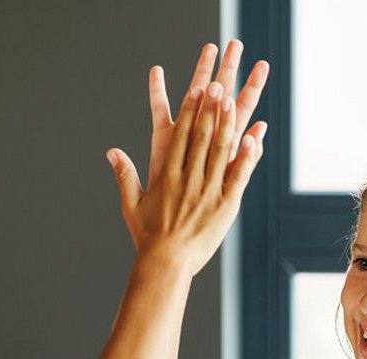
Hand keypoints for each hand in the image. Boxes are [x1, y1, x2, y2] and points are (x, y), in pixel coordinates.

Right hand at [108, 41, 266, 270]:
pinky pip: (237, 177)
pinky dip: (246, 157)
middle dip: (209, 109)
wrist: (165, 265)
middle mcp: (188, 179)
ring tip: (234, 100)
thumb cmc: (148, 238)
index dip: (190, 111)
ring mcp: (208, 192)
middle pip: (201, 136)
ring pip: (219, 151)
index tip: (197, 90)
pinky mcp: (225, 206)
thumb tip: (112, 152)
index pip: (180, 136)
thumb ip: (125, 175)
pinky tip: (254, 138)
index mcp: (167, 176)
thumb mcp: (131, 205)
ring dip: (227, 124)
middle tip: (217, 84)